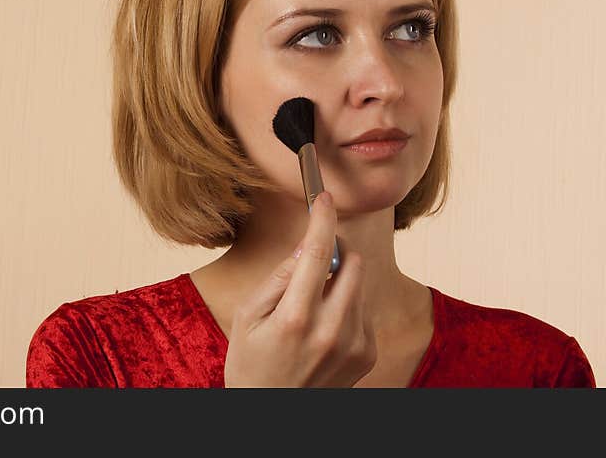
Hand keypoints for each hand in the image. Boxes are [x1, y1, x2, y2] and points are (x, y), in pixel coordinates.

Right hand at [223, 191, 376, 386]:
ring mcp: (355, 345)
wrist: (273, 415)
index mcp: (295, 319)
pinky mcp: (367, 354)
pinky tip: (323, 325)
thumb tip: (305, 248)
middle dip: (336, 250)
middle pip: (353, 263)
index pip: (319, 254)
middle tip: (313, 258)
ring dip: (340, 279)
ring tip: (311, 304)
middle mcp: (332, 331)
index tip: (324, 198)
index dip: (322, 219)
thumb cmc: (251, 364)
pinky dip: (346, 303)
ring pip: (360, 284)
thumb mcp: (246, 317)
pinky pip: (363, 308)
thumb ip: (277, 279)